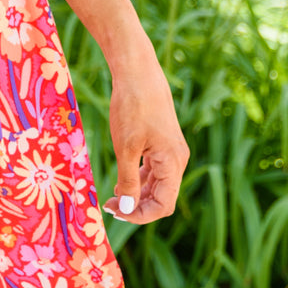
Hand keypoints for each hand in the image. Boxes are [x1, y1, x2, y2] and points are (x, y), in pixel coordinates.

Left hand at [102, 55, 188, 224]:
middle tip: (109, 205)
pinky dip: (139, 178)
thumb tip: (128, 210)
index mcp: (173, 163)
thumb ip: (128, 181)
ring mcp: (171, 151)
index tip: (116, 212)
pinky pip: (153, 170)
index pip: (163, 206)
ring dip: (137, 194)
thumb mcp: (126, 147)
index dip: (140, 215)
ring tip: (113, 195)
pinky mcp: (162, 142)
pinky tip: (122, 179)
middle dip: (137, 206)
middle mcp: (177, 160)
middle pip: (161, 198)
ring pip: (157, 185)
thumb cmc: (132, 107)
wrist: (137, 71)